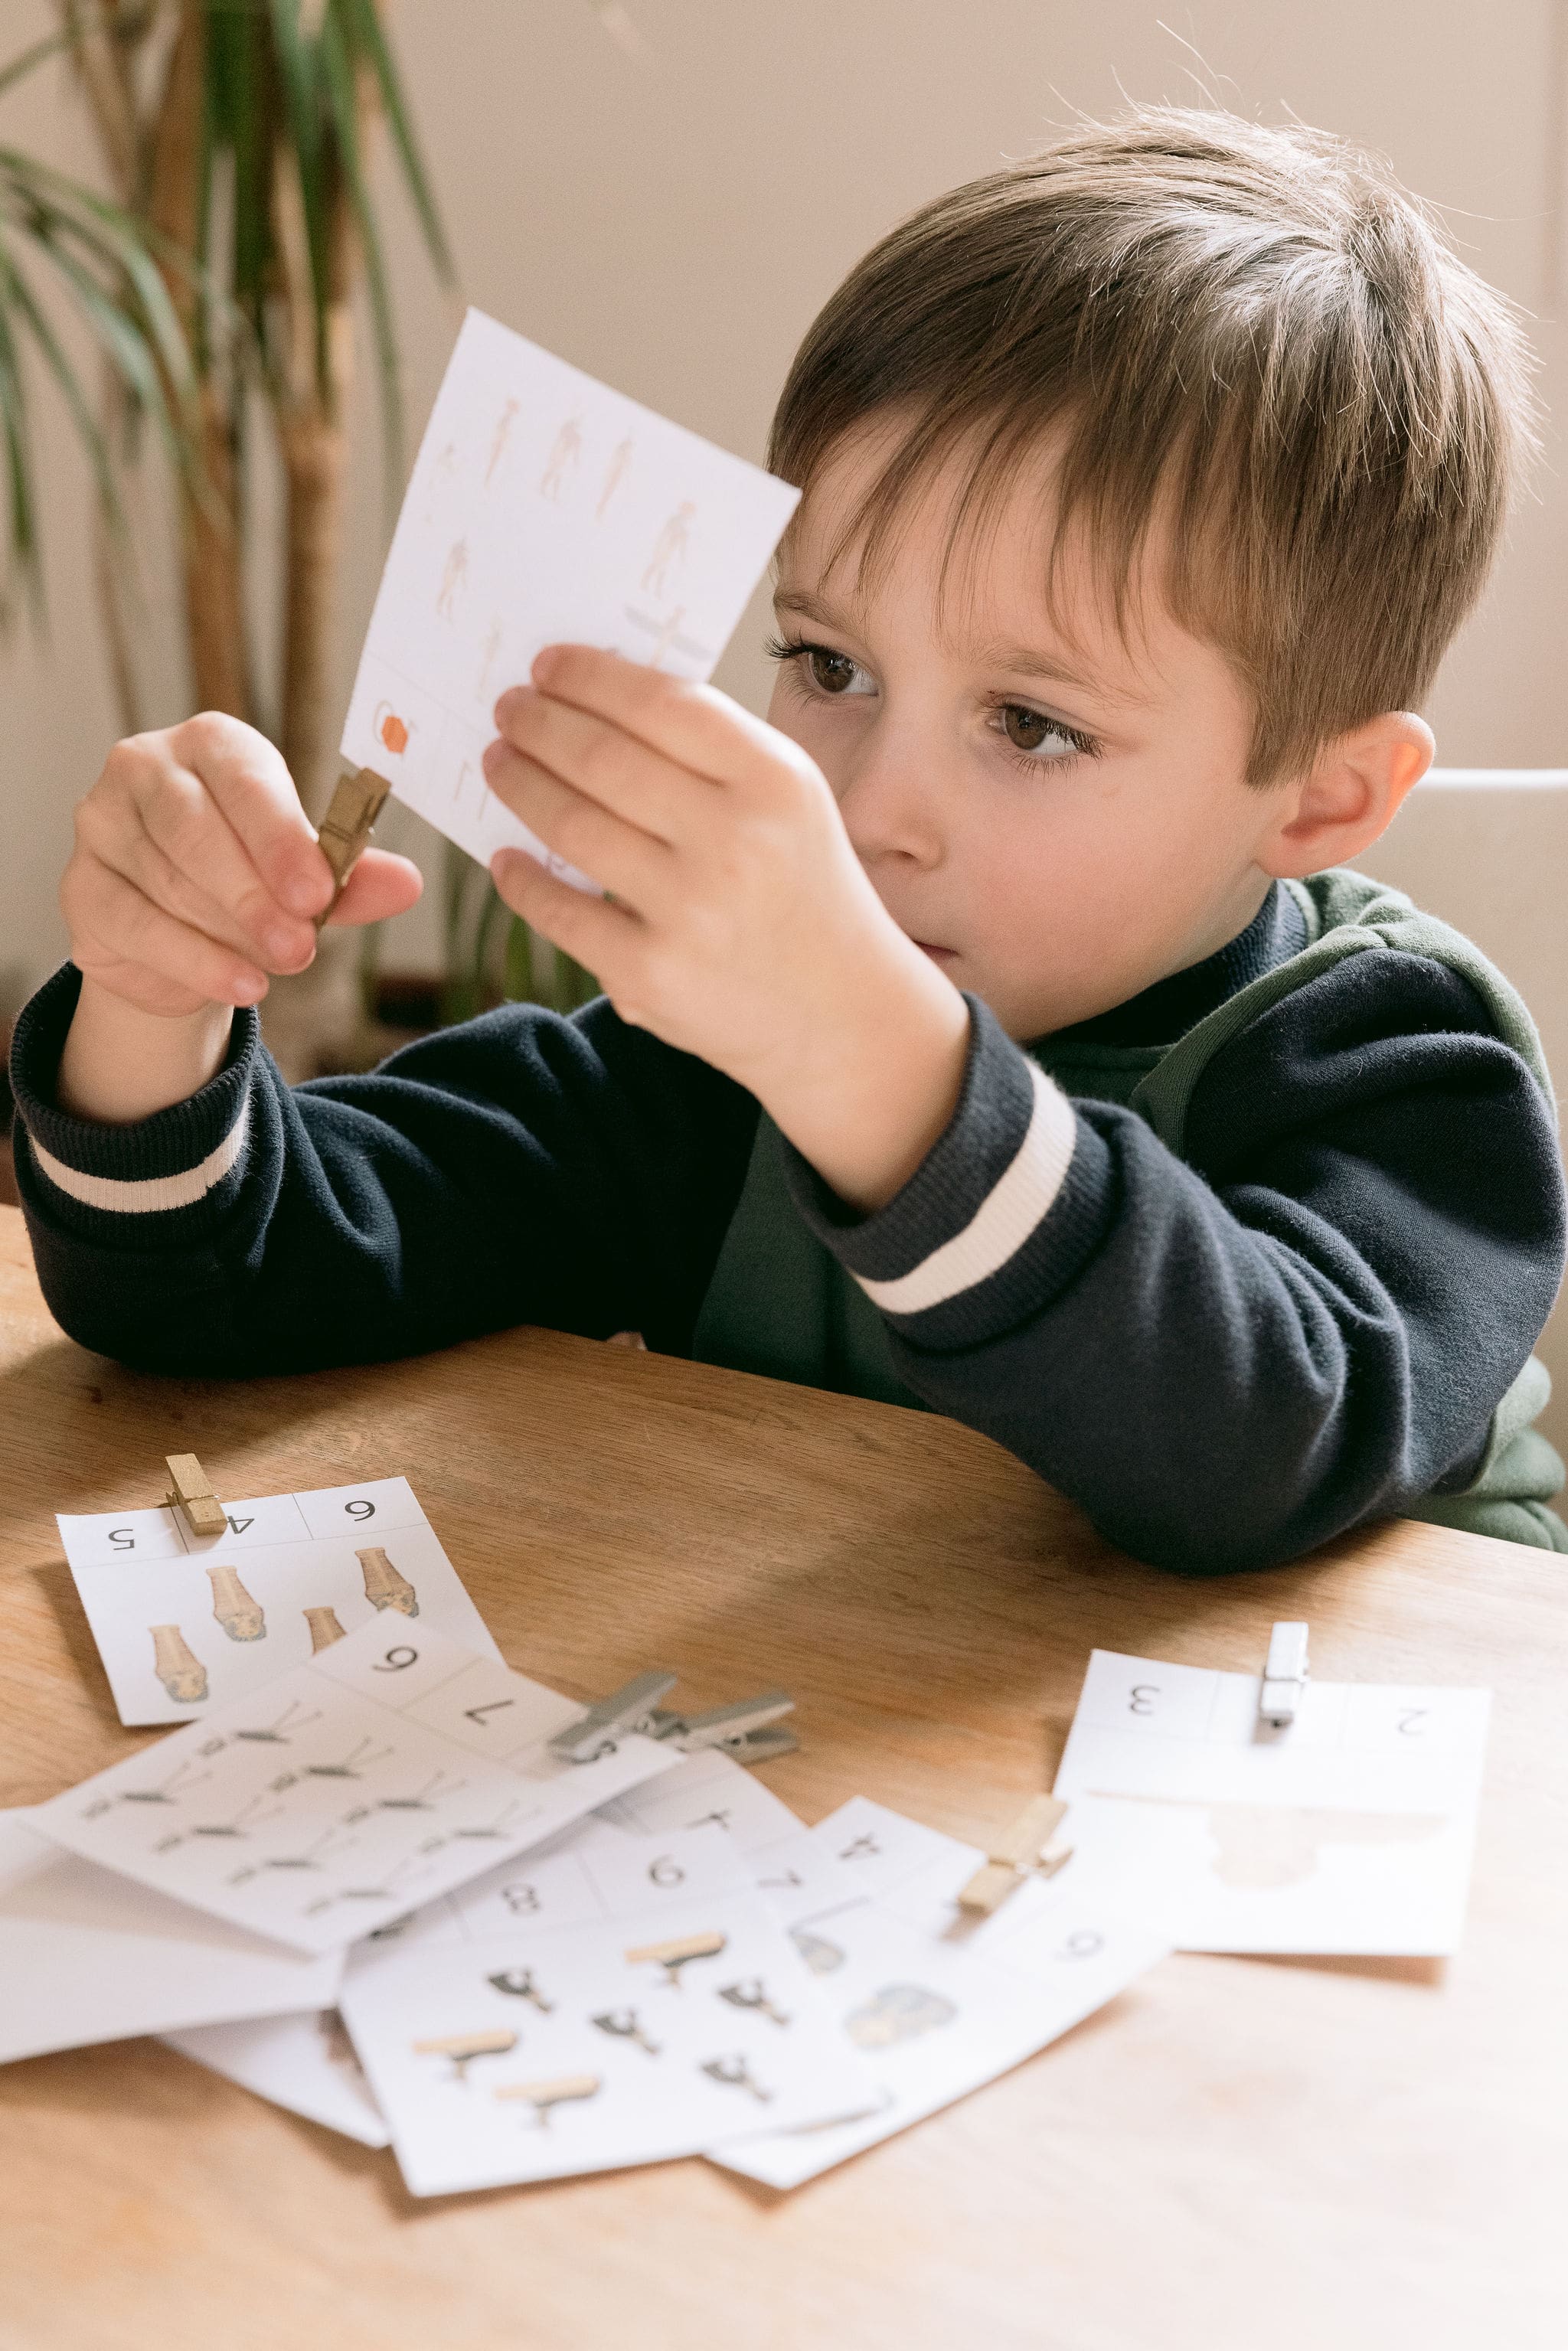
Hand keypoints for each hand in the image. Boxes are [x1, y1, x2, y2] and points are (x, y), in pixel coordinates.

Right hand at [62, 712, 420, 1016]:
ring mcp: (103, 824)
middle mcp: (146, 768)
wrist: (181, 938)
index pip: (243, 778)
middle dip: (252, 894)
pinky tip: (239, 984)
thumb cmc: (251, 881)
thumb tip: (405, 884)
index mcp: (213, 745)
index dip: (280, 837)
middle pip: (193, 827)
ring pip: (166, 880)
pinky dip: (191, 960)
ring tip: (277, 967)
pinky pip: (134, 923)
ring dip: (228, 931)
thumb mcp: (306, 877)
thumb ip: (348, 878)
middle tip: (301, 946)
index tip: (318, 892)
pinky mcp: (82, 885)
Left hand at [485, 647, 969, 1209]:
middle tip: (509, 709)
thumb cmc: (802, 891)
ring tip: (500, 764)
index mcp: (775, 783)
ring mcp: (690, 912)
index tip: (547, 665)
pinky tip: (509, 857)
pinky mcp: (650, 974)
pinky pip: (558, 911)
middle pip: (602, 758)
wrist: (843, 1016)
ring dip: (520, 783)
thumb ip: (713, 753)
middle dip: (539, 724)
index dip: (590, 677)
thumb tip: (596, 703)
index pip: (661, 704)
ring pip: (571, 825)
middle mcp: (735, 841)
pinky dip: (521, 878)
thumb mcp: (791, 803)